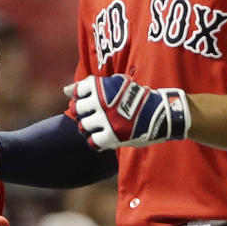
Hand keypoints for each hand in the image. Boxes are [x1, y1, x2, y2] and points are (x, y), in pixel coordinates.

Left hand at [67, 75, 190, 150]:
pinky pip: (93, 141)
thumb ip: (89, 86)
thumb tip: (65, 90)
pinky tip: (104, 137)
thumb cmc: (136, 97)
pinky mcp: (113, 135)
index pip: (77, 91)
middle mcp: (102, 101)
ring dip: (90, 128)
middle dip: (83, 113)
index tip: (92, 101)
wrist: (161, 112)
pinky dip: (96, 141)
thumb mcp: (115, 84)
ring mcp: (107, 119)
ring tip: (101, 126)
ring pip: (83, 126)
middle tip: (96, 115)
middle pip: (77, 109)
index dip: (82, 98)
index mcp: (102, 86)